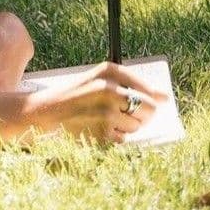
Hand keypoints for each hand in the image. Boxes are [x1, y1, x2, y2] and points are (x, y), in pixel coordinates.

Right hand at [24, 61, 167, 144]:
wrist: (44, 113)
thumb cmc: (75, 96)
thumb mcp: (99, 81)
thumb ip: (132, 86)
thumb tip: (165, 98)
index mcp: (109, 70)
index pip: (146, 88)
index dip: (146, 99)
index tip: (137, 103)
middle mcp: (109, 88)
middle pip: (148, 108)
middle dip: (141, 115)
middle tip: (122, 114)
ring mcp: (105, 112)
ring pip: (137, 125)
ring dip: (126, 127)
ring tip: (104, 120)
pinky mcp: (101, 133)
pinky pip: (123, 139)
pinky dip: (114, 138)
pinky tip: (98, 129)